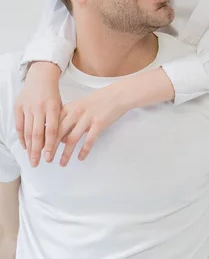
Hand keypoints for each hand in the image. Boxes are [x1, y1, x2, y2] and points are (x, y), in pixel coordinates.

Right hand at [14, 62, 61, 166]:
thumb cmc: (53, 94)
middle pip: (38, 134)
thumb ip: (60, 121)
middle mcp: (39, 108)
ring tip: (31, 159)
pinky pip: (19, 125)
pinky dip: (22, 137)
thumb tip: (61, 142)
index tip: (49, 158)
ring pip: (28, 131)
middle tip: (37, 164)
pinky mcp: (19, 107)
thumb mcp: (61, 105)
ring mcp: (28, 107)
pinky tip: (25, 147)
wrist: (41, 77)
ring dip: (29, 147)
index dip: (50, 145)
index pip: (51, 130)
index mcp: (53, 107)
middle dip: (37, 151)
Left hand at [57, 66, 174, 165]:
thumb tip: (61, 137)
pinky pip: (88, 140)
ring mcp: (87, 118)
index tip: (40, 148)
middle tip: (47, 159)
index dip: (46, 137)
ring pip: (72, 139)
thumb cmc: (99, 100)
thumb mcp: (81, 105)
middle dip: (51, 148)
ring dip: (65, 153)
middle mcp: (76, 113)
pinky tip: (81, 158)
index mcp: (70, 107)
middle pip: (59, 133)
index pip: (53, 124)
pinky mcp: (99, 124)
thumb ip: (69, 119)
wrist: (117, 95)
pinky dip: (83, 151)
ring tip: (62, 163)